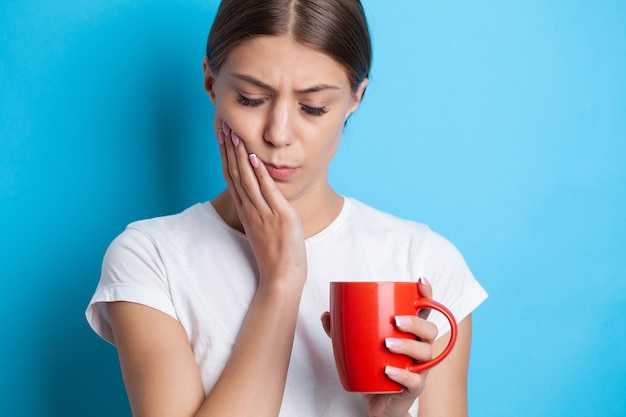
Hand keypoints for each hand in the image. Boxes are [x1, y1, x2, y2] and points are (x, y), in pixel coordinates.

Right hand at [218, 121, 306, 285]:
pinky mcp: (280, 216)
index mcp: (246, 212)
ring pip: (247, 179)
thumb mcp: (263, 229)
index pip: (232, 178)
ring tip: (234, 134)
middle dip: (229, 149)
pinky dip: (260, 174)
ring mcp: (264, 213)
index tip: (222, 137)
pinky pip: (267, 192)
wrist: (282, 277)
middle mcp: (251, 210)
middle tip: (223, 127)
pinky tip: (255, 157)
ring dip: (240, 155)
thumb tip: (261, 196)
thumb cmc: (275, 256)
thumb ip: (260, 211)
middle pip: (235, 174)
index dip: (226, 156)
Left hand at [321, 278, 437, 416]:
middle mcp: (420, 349)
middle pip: (430, 330)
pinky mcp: (413, 389)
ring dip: (408, 345)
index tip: (420, 280)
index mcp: (410, 333)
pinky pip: (415, 382)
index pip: (425, 311)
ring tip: (387, 343)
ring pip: (426, 353)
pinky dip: (403, 375)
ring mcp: (419, 369)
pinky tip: (389, 370)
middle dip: (416, 322)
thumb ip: (344, 331)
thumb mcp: (360, 347)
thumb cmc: (375, 369)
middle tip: (396, 320)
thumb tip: (327, 314)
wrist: (379, 404)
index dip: (426, 294)